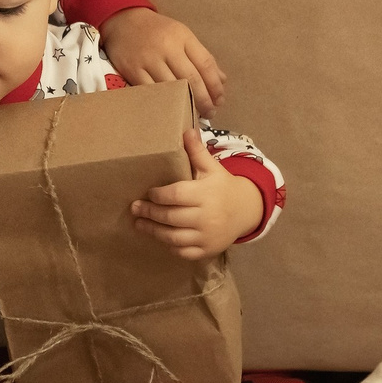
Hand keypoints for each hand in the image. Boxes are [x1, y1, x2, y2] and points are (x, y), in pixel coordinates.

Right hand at [101, 6, 227, 113]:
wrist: (123, 21)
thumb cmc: (158, 31)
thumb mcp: (182, 36)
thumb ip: (202, 57)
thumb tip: (221, 80)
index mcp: (183, 37)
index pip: (205, 64)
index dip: (215, 85)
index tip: (219, 99)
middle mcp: (167, 47)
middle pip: (191, 79)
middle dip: (204, 100)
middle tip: (210, 112)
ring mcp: (148, 59)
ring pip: (172, 88)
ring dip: (185, 104)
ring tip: (194, 114)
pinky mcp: (132, 69)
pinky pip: (151, 91)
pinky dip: (163, 103)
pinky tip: (171, 110)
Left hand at [131, 126, 262, 259]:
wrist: (246, 210)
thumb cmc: (223, 187)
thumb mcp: (212, 168)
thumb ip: (197, 151)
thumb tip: (186, 130)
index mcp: (206, 194)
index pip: (175, 195)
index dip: (158, 195)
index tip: (148, 192)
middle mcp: (207, 217)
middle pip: (170, 217)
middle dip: (149, 212)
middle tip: (134, 208)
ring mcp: (207, 236)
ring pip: (173, 237)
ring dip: (153, 231)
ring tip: (139, 224)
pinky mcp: (208, 250)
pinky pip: (183, 252)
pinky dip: (169, 247)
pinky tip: (159, 238)